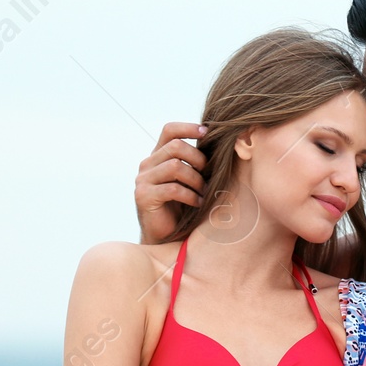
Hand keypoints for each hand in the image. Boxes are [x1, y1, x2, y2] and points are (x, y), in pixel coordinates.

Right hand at [136, 123, 207, 244]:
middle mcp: (147, 164)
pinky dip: (191, 196)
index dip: (189, 127)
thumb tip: (221, 145)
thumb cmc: (183, 208)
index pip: (169, 130)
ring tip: (205, 192)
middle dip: (199, 159)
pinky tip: (198, 203)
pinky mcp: (144, 196)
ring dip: (197, 180)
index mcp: (158, 156)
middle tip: (209, 176)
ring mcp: (143, 180)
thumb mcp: (190, 180)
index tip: (208, 133)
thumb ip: (195, 163)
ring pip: (175, 166)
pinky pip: (173, 188)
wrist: (166, 237)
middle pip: (176, 146)